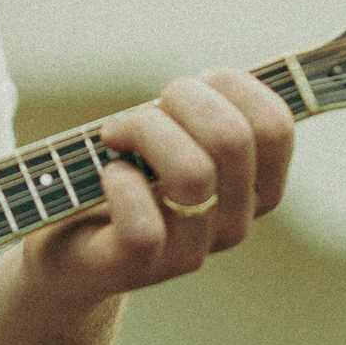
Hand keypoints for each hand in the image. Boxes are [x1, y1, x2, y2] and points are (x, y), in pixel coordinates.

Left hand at [25, 68, 294, 304]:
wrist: (71, 246)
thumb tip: (223, 77)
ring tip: (114, 133)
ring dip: (145, 131)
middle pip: (232, 139)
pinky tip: (107, 174)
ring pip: (192, 174)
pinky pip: (144, 224)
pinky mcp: (140, 267)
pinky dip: (119, 182)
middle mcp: (234, 223)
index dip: (233, 86)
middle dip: (182, 97)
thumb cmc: (125, 172)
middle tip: (145, 108)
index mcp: (255, 187)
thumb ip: (206, 110)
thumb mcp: (172, 135)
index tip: (196, 82)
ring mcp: (191, 250)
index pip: (275, 127)